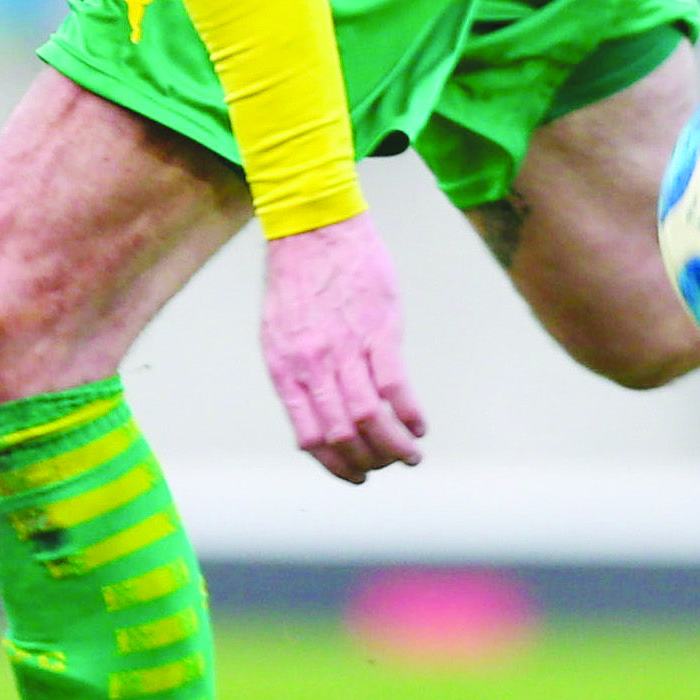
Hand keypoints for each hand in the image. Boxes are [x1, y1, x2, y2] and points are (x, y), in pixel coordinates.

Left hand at [259, 214, 425, 483]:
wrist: (314, 224)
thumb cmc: (299, 277)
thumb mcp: (280, 331)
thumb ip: (297, 372)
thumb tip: (316, 414)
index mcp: (284, 368)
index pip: (309, 437)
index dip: (335, 466)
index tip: (355, 475)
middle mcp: (312, 364)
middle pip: (344, 435)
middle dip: (369, 462)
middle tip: (387, 466)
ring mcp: (346, 348)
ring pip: (372, 418)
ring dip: (394, 447)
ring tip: (410, 455)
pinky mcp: (379, 330)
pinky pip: (396, 387)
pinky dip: (410, 414)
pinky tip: (419, 424)